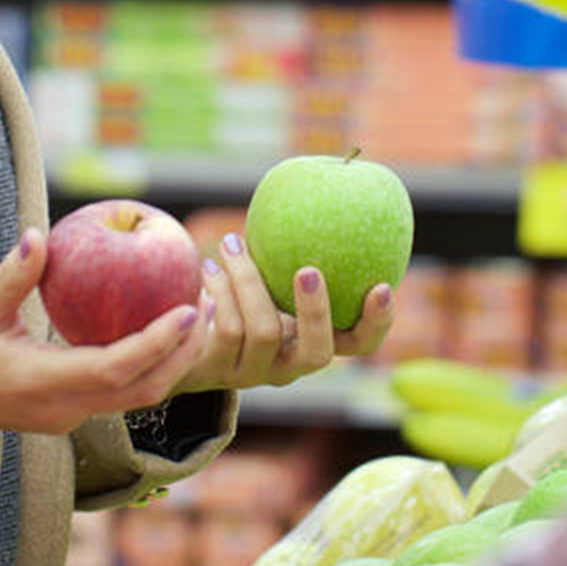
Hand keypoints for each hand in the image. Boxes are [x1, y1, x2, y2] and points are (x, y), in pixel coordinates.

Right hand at [0, 228, 212, 435]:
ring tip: (197, 311)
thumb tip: (37, 236)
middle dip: (184, 353)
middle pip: (144, 390)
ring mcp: (70, 415)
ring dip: (174, 360)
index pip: (116, 369)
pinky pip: (123, 391)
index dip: (159, 343)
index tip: (190, 310)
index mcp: (43, 383)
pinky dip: (151, 362)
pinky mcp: (71, 412)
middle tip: (207, 303)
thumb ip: (10, 278)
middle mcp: (64, 408)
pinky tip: (161, 324)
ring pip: (139, 396)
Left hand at [170, 231, 393, 395]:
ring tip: (230, 245)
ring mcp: (252, 374)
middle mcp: (288, 367)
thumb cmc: (237, 297)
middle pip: (317, 353)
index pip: (359, 345)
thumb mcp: (268, 280)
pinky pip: (222, 332)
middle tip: (308, 269)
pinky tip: (208, 270)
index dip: (376, 322)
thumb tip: (319, 191)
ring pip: (260, 331)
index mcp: (313, 343)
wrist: (183, 341)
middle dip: (315, 311)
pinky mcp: (215, 372)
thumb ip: (290, 253)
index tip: (382, 285)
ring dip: (245, 281)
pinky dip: (216, 296)